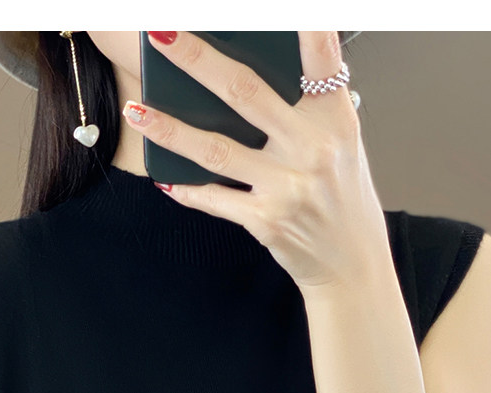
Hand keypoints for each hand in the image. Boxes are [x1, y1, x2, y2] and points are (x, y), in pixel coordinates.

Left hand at [122, 31, 391, 292]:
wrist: (352, 268)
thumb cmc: (344, 202)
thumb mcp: (344, 147)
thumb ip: (309, 111)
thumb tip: (249, 79)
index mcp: (336, 122)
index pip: (320, 60)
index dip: (304, 27)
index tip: (286, 7)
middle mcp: (312, 150)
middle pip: (244, 93)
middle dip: (197, 58)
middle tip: (162, 32)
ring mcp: (287, 187)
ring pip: (216, 149)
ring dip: (170, 128)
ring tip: (137, 109)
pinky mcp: (266, 221)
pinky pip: (215, 199)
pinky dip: (187, 188)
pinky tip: (164, 176)